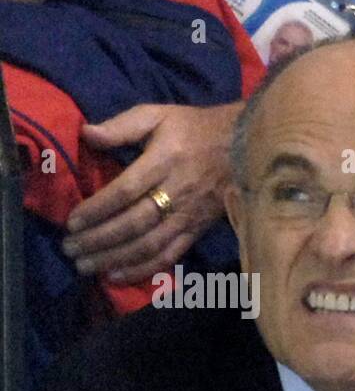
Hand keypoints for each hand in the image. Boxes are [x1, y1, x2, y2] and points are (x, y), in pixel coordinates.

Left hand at [63, 101, 243, 284]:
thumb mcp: (158, 115)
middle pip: (133, 224)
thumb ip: (122, 126)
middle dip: (99, 239)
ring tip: (86, 266)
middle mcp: (176, 194)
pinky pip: (169, 256)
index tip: (72, 222)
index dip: (97, 209)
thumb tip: (86, 134)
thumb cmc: (196, 130)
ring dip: (115, 259)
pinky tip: (118, 275)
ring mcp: (188, 217)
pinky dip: (143, 269)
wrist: (247, 149)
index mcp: (164, 162)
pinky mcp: (197, 231)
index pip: (125, 191)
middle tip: (70, 249)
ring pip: (148, 245)